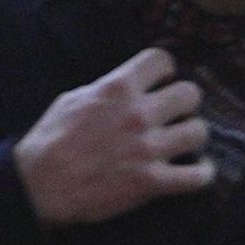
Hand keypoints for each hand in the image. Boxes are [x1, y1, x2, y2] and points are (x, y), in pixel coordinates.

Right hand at [14, 47, 214, 225]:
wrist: (42, 183)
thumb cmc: (52, 140)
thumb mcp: (75, 99)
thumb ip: (107, 91)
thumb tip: (128, 88)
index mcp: (118, 88)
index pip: (162, 60)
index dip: (166, 71)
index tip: (163, 82)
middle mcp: (138, 114)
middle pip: (190, 95)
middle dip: (186, 103)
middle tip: (177, 114)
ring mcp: (149, 149)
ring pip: (199, 132)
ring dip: (194, 136)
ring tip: (185, 141)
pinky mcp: (153, 182)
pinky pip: (197, 177)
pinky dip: (203, 173)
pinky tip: (198, 170)